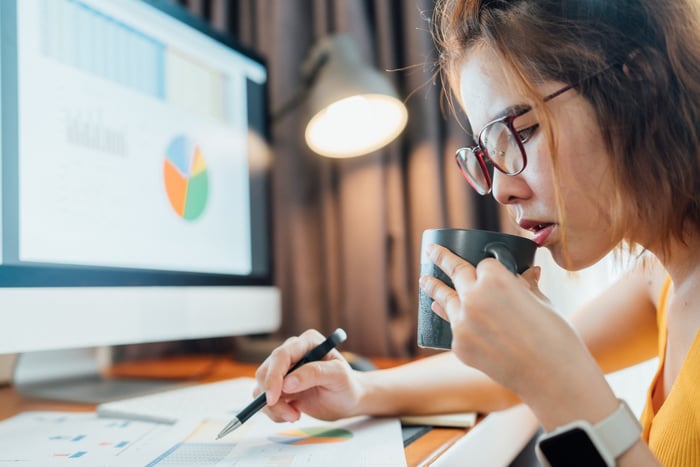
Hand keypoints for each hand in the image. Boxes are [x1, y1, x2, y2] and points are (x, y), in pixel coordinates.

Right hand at [255, 329, 365, 421]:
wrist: (346, 399)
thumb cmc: (346, 385)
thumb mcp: (338, 376)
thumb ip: (314, 374)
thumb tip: (287, 382)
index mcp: (307, 342)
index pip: (281, 355)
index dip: (273, 376)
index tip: (274, 398)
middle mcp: (292, 352)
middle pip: (265, 371)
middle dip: (272, 396)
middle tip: (292, 415)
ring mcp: (283, 369)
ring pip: (261, 387)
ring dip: (274, 407)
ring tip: (295, 415)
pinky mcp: (278, 386)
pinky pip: (263, 399)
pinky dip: (274, 412)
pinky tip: (293, 413)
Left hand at [419, 244, 589, 396]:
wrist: (551, 378)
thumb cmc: (555, 336)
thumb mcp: (543, 303)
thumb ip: (528, 286)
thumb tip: (531, 272)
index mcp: (496, 279)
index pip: (484, 264)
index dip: (489, 267)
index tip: (486, 266)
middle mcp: (473, 297)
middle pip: (455, 271)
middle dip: (442, 259)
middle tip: (432, 251)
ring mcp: (462, 323)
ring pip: (444, 298)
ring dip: (432, 287)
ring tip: (424, 280)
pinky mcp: (459, 346)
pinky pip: (454, 329)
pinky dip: (454, 321)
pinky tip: (440, 312)